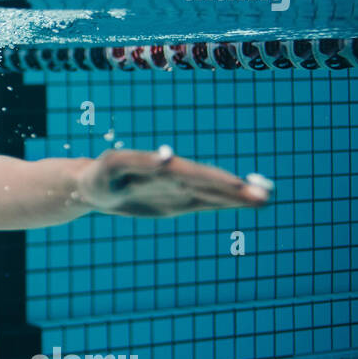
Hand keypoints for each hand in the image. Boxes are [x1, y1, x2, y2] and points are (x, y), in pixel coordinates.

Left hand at [74, 147, 269, 217]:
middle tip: (265, 195)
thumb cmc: (99, 175)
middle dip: (236, 190)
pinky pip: (205, 202)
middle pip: (210, 183)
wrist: (92, 187)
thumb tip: (168, 157)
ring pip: (213, 192)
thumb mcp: (113, 168)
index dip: (216, 181)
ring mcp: (178, 189)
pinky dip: (225, 202)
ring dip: (237, 196)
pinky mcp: (177, 201)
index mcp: (162, 167)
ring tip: (265, 198)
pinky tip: (246, 202)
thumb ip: (139, 162)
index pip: (194, 174)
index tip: (240, 186)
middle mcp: (175, 177)